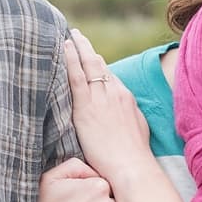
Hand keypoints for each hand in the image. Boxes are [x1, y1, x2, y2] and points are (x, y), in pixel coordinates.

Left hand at [62, 30, 153, 186]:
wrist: (131, 166)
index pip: (109, 74)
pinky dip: (70, 60)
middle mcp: (114, 93)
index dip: (98, 63)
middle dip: (86, 48)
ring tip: (68, 35)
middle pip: (99, 64)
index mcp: (125, 97)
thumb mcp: (137, 127)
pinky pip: (77, 78)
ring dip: (78, 47)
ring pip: (88, 65)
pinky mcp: (86, 109)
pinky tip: (64, 48)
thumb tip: (124, 111)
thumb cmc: (134, 154)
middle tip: (76, 35)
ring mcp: (100, 99)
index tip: (90, 55)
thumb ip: (128, 114)